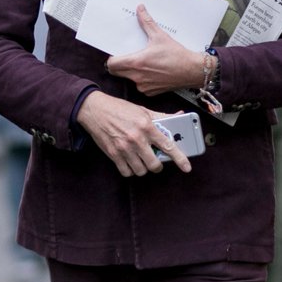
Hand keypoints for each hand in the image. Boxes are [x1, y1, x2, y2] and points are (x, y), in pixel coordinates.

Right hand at [76, 90, 191, 175]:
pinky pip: (127, 172)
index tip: (187, 167)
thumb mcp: (142, 110)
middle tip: (154, 160)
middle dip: (157, 165)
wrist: (94, 109)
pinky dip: (130, 170)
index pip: (168, 146)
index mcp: (146, 126)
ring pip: (141, 170)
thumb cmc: (119, 109)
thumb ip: (161, 117)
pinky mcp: (113, 154)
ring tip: (140, 159)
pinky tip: (129, 162)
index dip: (180, 159)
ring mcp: (124, 148)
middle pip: (155, 164)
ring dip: (143, 168)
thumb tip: (179, 116)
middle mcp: (136, 138)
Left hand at [105, 4, 203, 95]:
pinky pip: (139, 85)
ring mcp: (143, 86)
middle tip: (126, 57)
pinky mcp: (150, 92)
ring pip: (128, 79)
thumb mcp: (160, 36)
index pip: (112, 64)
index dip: (112, 59)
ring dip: (130, 72)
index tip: (116, 54)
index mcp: (136, 63)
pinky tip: (151, 71)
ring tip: (141, 63)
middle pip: (117, 73)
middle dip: (119, 65)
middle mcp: (137, 77)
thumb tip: (140, 8)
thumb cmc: (176, 54)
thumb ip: (146, 22)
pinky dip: (142, 79)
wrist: (192, 70)